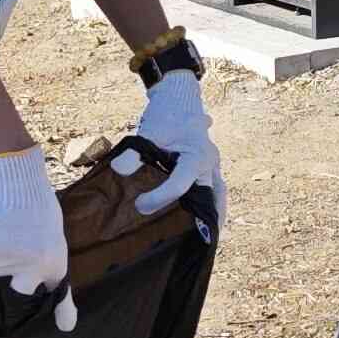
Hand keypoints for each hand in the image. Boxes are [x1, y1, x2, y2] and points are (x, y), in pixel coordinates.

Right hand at [0, 148, 76, 331]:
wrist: (18, 175)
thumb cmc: (36, 203)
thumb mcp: (51, 234)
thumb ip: (49, 262)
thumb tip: (50, 288)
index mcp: (57, 260)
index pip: (57, 294)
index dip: (61, 311)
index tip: (65, 327)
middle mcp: (38, 266)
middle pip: (19, 289)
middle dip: (15, 272)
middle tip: (17, 243)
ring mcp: (15, 260)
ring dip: (0, 252)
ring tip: (9, 227)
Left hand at [129, 64, 223, 230]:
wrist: (179, 98)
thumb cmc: (165, 115)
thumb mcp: (148, 132)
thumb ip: (134, 153)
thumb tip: (120, 171)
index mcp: (197, 153)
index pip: (181, 183)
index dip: (160, 197)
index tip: (139, 205)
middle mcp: (210, 162)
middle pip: (208, 196)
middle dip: (200, 219)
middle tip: (184, 239)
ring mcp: (213, 165)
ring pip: (218, 194)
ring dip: (212, 214)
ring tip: (205, 237)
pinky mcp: (209, 167)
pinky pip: (215, 190)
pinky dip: (212, 205)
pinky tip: (204, 222)